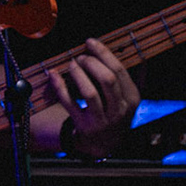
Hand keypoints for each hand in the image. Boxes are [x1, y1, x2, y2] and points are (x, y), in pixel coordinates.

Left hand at [47, 37, 139, 159]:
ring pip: (89, 93)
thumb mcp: (127, 97)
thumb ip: (127, 76)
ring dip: (78, 74)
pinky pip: (69, 103)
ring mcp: (102, 119)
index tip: (90, 42)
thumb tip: (128, 54)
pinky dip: (59, 86)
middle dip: (92, 63)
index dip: (103, 53)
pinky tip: (53, 74)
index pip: (119, 70)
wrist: (105, 143)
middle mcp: (119, 109)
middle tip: (81, 57)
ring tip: (72, 64)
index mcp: (132, 97)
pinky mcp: (84, 125)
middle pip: (107, 79)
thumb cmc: (114, 111)